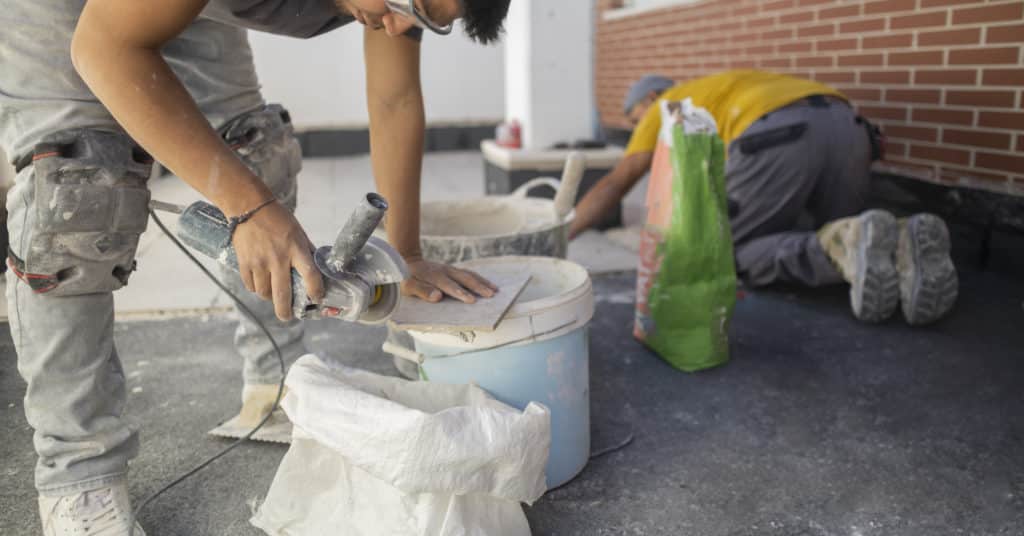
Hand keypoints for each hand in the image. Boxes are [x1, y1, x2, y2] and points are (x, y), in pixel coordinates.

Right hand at [231, 201, 324, 320]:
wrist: (250, 208)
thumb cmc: (279, 220)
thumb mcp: (299, 233)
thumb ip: (306, 252)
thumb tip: (317, 271)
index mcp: (296, 249)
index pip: (311, 276)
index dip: (316, 291)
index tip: (317, 298)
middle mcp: (278, 258)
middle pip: (282, 295)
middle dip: (286, 312)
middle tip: (288, 317)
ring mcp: (259, 262)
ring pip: (264, 293)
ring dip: (270, 297)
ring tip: (274, 293)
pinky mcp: (244, 263)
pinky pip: (251, 286)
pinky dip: (256, 288)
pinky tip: (261, 282)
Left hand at [402, 256, 497, 303]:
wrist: (407, 260)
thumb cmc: (406, 278)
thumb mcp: (407, 286)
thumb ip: (422, 291)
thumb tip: (438, 297)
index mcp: (433, 276)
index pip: (449, 286)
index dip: (460, 293)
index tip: (472, 300)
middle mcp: (444, 271)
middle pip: (464, 278)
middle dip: (478, 287)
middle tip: (491, 295)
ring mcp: (450, 269)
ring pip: (469, 274)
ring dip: (483, 282)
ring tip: (495, 290)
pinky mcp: (453, 270)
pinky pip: (469, 274)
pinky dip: (480, 279)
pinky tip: (489, 284)